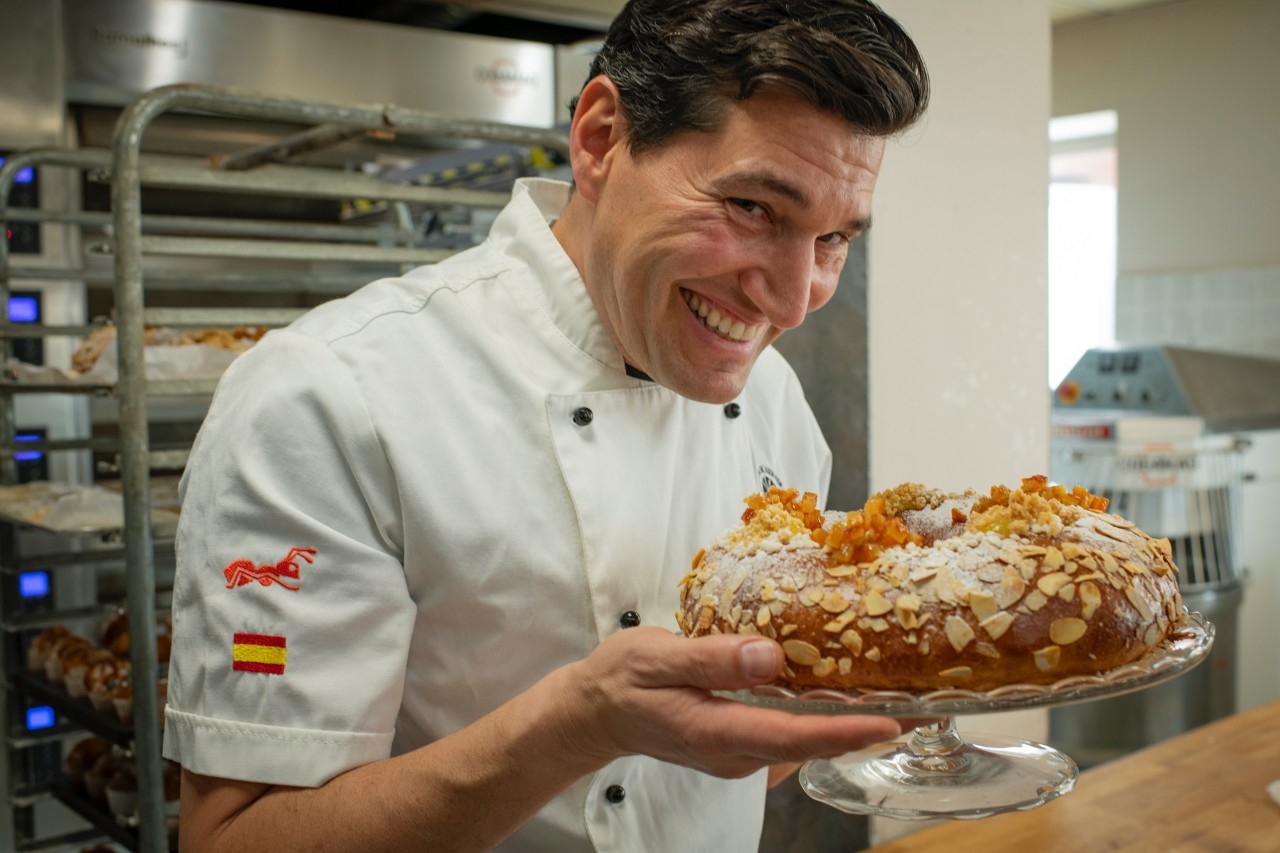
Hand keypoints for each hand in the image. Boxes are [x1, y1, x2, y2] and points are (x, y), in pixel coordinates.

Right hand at [557, 627, 902, 779]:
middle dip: (866, 726)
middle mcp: (736, 752)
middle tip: (923, 703)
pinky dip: (820, 715)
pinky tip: (841, 687)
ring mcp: (740, 753)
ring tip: (899, 692)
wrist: (594, 711)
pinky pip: (789, 733)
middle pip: (810, 742)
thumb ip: (712, 657)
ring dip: (849, 720)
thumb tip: (770, 656)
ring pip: (803, 739)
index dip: (844, 730)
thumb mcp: (657, 657)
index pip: (792, 736)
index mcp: (716, 731)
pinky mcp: (741, 743)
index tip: (891, 721)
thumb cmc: (621, 680)